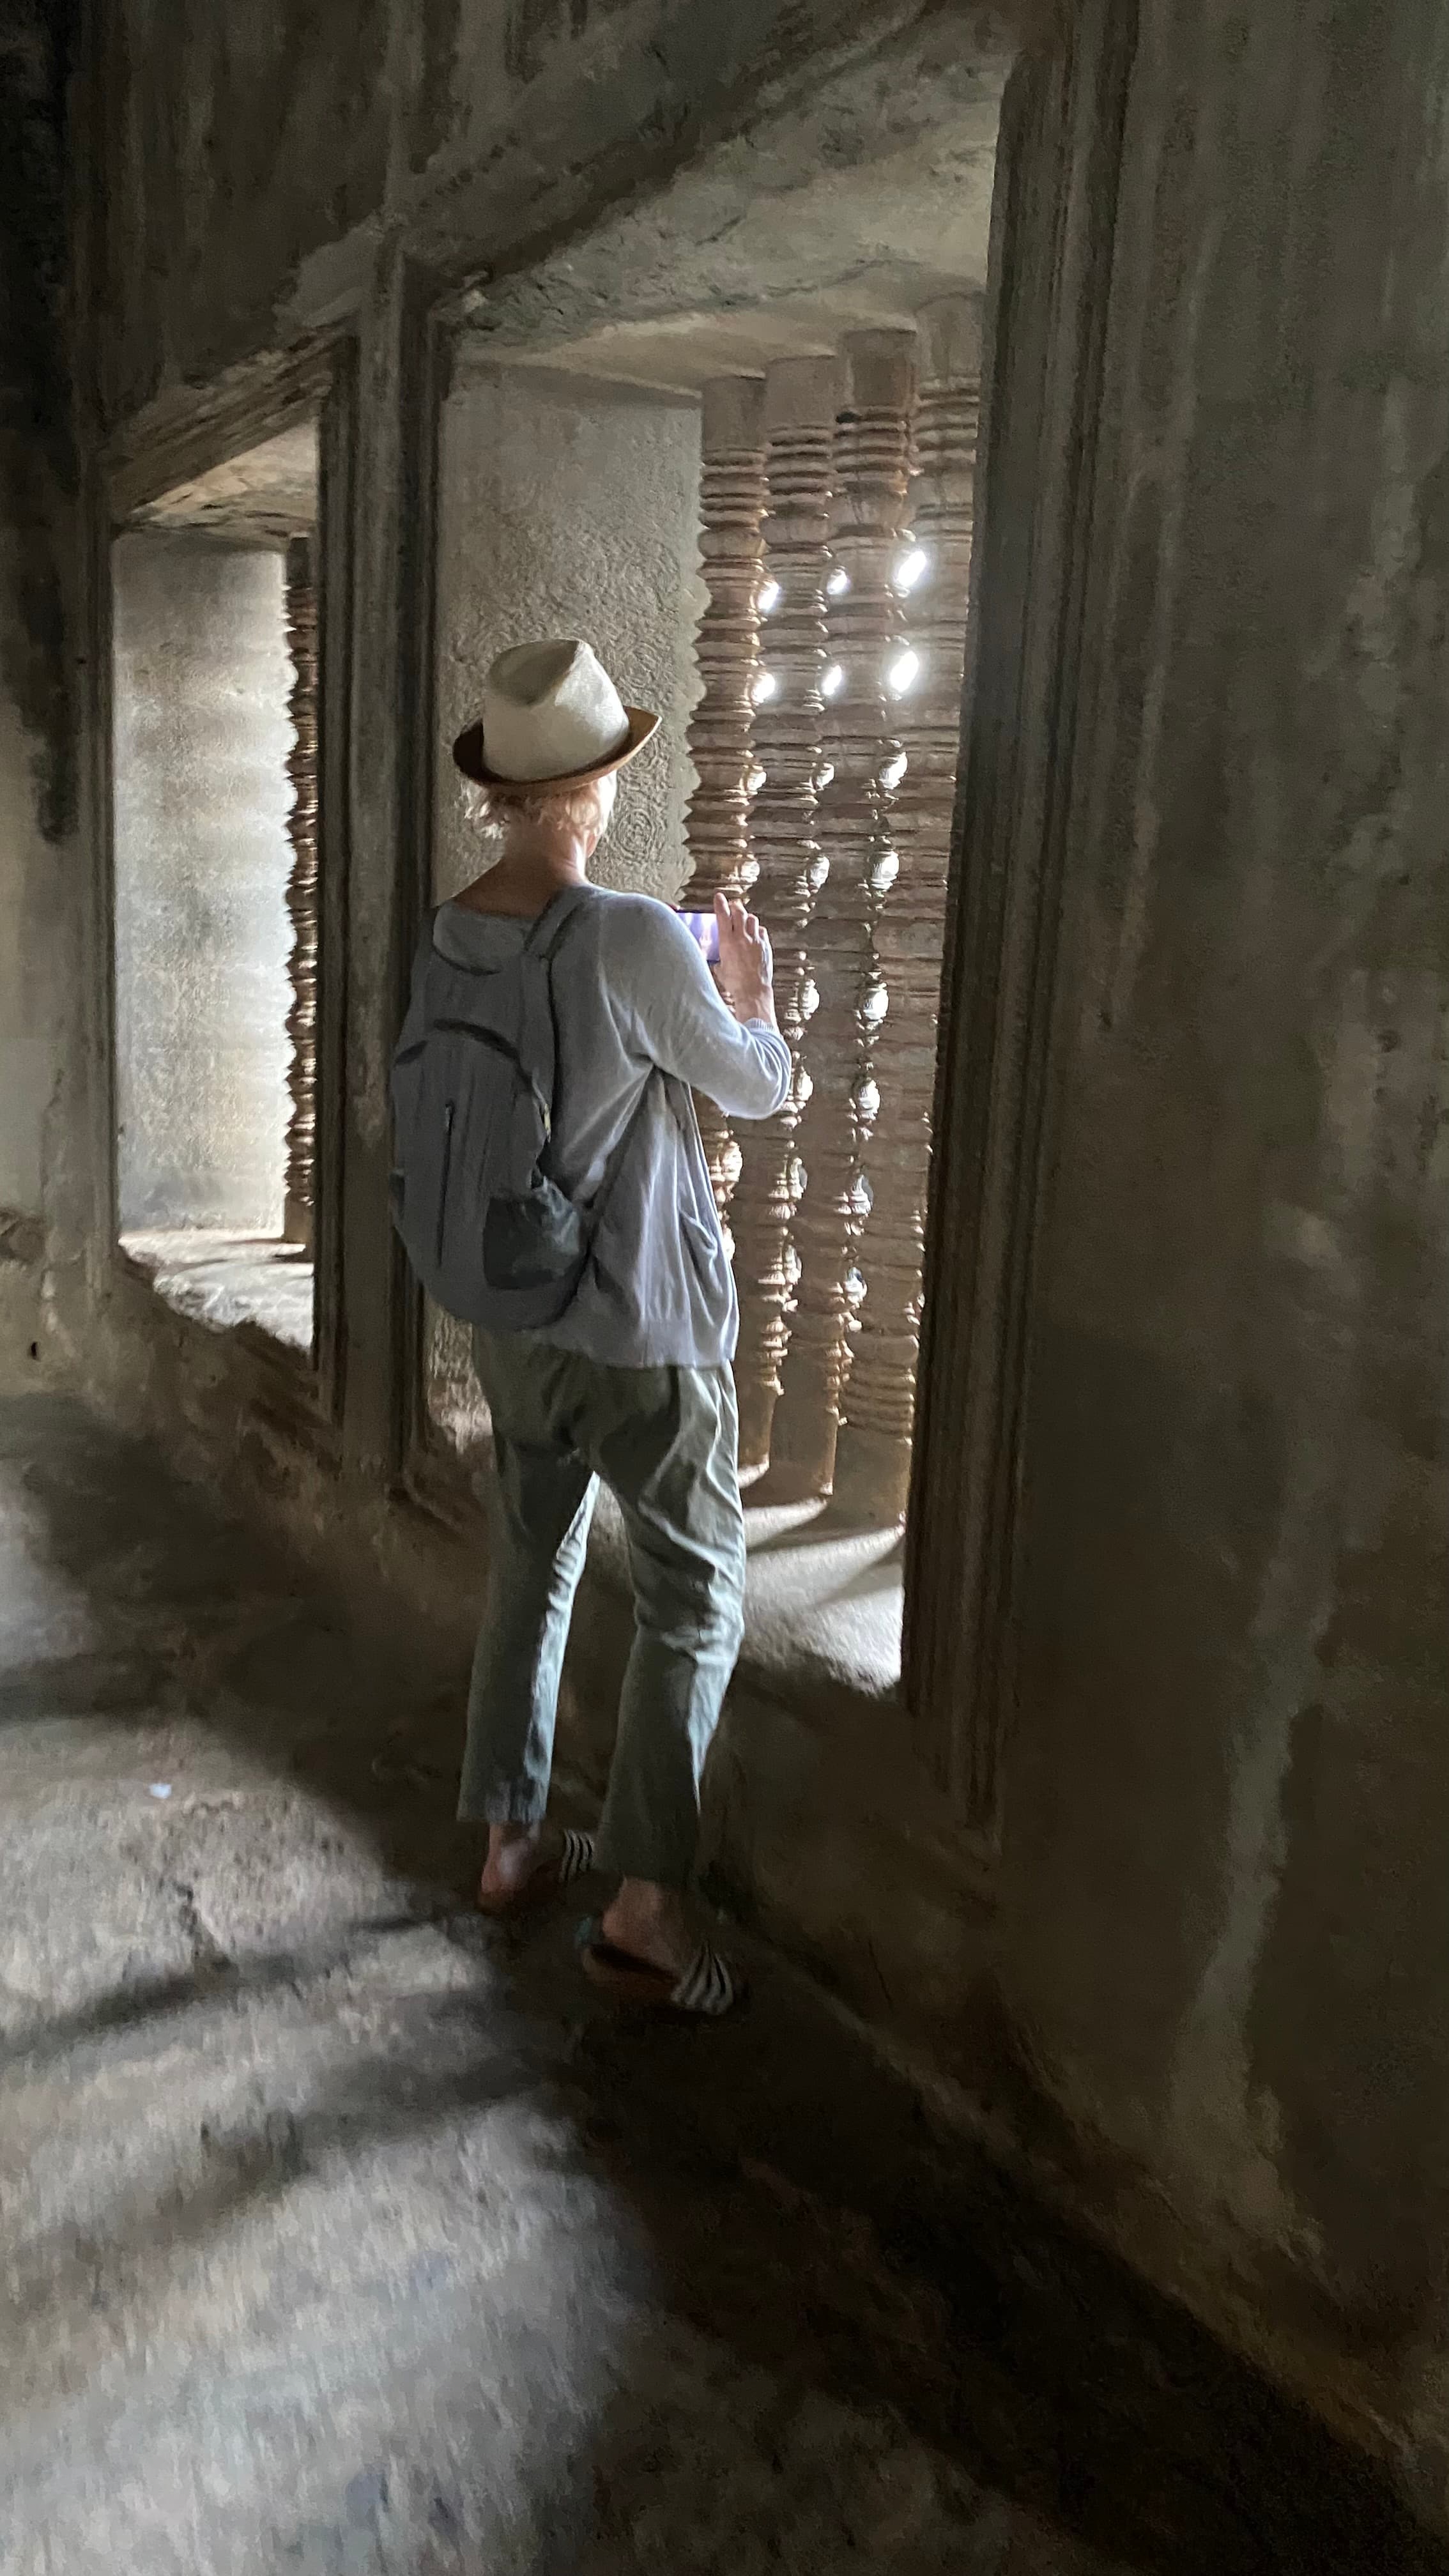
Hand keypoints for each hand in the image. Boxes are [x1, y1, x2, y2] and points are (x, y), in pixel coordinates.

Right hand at [714, 892, 777, 1028]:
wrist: (753, 991)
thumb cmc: (735, 983)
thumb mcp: (720, 971)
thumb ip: (718, 961)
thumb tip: (717, 963)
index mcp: (727, 942)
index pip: (723, 916)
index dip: (720, 904)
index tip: (718, 897)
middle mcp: (742, 938)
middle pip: (739, 913)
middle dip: (735, 906)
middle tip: (732, 905)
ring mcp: (756, 941)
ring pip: (752, 919)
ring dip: (747, 917)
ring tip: (743, 919)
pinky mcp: (765, 947)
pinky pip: (762, 931)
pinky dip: (757, 929)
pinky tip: (755, 933)